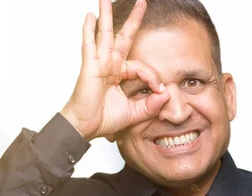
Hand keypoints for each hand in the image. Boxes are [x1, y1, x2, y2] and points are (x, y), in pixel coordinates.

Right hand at [61, 0, 169, 141]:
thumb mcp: (135, 113)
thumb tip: (166, 94)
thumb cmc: (104, 120)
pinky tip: (90, 18)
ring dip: (106, 16)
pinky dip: (89, 31)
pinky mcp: (89, 67)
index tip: (159, 90)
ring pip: (105, 35)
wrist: (86, 128)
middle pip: (123, 37)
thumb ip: (151, 105)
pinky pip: (89, 45)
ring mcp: (99, 64)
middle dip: (133, 20)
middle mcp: (110, 65)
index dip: (153, 77)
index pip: (142, 67)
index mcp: (120, 74)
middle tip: (141, 2)